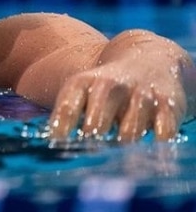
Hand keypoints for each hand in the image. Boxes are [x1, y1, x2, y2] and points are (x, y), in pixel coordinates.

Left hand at [48, 31, 189, 141]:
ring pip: (128, 132)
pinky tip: (150, 151)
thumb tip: (42, 138)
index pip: (68, 107)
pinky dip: (156, 144)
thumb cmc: (105, 86)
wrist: (150, 58)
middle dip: (91, 141)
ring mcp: (141, 94)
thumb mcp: (80, 88)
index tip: (57, 145)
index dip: (61, 128)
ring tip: (118, 149)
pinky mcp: (168, 105)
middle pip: (96, 124)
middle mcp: (111, 86)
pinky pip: (163, 132)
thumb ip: (63, 112)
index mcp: (84, 82)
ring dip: (121, 146)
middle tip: (90, 153)